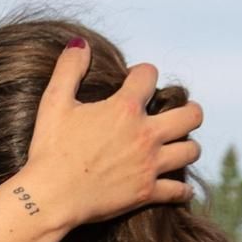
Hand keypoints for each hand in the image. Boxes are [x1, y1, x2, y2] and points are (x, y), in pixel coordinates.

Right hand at [25, 40, 202, 226]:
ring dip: (187, 145)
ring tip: (178, 144)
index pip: (150, 75)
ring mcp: (149, 165)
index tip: (136, 79)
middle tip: (180, 111)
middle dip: (189, 109)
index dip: (143, 72)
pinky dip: (181, 188)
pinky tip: (178, 185)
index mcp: (124, 109)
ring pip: (191, 150)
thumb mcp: (53, 102)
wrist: (50, 197)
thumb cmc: (49, 149)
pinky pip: (179, 190)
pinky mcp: (146, 192)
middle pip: (191, 115)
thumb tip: (80, 43)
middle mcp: (145, 134)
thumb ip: (68, 68)